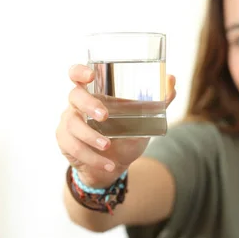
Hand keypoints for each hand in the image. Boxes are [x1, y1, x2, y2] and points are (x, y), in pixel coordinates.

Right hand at [56, 64, 176, 187]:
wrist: (113, 166)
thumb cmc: (126, 136)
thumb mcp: (144, 120)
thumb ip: (158, 102)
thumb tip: (172, 79)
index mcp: (94, 93)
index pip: (77, 74)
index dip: (79, 71)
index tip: (90, 75)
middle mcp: (78, 104)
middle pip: (74, 96)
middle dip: (89, 105)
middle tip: (105, 116)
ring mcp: (69, 122)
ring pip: (73, 125)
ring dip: (91, 137)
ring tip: (108, 147)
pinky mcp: (65, 142)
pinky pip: (74, 147)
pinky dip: (93, 158)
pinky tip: (108, 164)